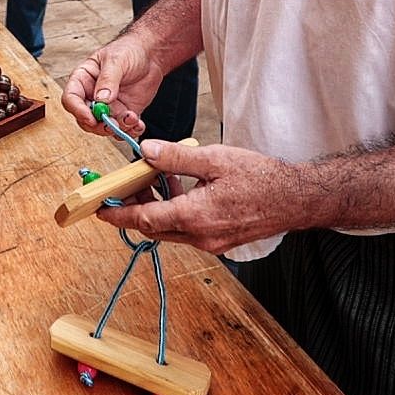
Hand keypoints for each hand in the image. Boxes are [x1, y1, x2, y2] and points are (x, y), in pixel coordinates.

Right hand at [62, 32, 165, 135]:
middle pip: (85, 119)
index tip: (90, 118)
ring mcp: (108, 106)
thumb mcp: (117, 60)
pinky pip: (122, 130)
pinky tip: (138, 124)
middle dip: (98, 125)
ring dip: (117, 129)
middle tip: (112, 124)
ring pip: (104, 127)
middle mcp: (93, 95)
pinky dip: (130, 132)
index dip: (78, 110)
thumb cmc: (129, 50)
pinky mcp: (123, 113)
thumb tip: (101, 99)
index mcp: (83, 79)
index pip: (71, 98)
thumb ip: (108, 80)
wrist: (151, 55)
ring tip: (132, 119)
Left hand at [97, 140, 303, 254]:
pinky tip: (178, 188)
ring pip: (170, 230)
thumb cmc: (260, 177)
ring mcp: (211, 242)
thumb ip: (175, 157)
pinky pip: (186, 229)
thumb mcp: (214, 158)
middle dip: (133, 210)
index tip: (99, 209)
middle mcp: (200, 236)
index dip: (119, 214)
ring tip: (151, 180)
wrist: (295, 199)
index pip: (145, 219)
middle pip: (153, 228)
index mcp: (195, 216)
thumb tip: (145, 152)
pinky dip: (174, 212)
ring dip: (156, 208)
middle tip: (121, 189)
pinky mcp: (220, 240)